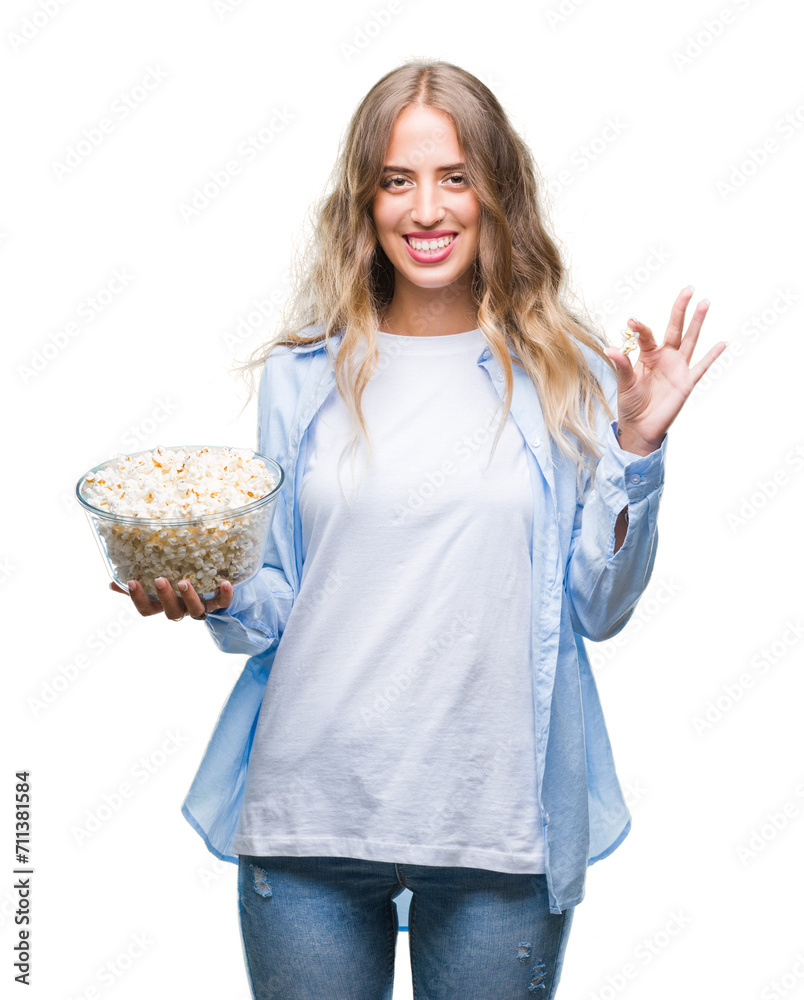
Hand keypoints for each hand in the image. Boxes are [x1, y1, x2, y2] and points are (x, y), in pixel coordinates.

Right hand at [109, 576, 232, 620]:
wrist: (211, 595)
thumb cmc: (177, 589)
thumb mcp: (155, 588)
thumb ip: (137, 586)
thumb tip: (112, 581)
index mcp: (163, 606)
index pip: (146, 610)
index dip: (138, 598)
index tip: (131, 581)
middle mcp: (181, 609)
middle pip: (171, 612)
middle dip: (164, 596)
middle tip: (160, 579)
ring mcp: (199, 608)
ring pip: (195, 611)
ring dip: (189, 597)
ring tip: (184, 582)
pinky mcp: (218, 604)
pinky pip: (223, 603)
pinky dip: (225, 595)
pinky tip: (225, 582)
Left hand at [603, 287, 727, 454]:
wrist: (640, 426)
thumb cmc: (631, 403)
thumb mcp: (624, 383)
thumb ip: (621, 365)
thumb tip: (610, 348)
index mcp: (647, 355)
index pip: (647, 335)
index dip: (640, 328)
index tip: (632, 321)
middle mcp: (665, 357)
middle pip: (675, 328)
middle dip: (680, 309)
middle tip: (688, 290)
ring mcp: (678, 368)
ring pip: (690, 341)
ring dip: (697, 323)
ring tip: (705, 303)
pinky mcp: (687, 382)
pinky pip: (701, 367)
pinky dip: (712, 356)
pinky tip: (722, 343)